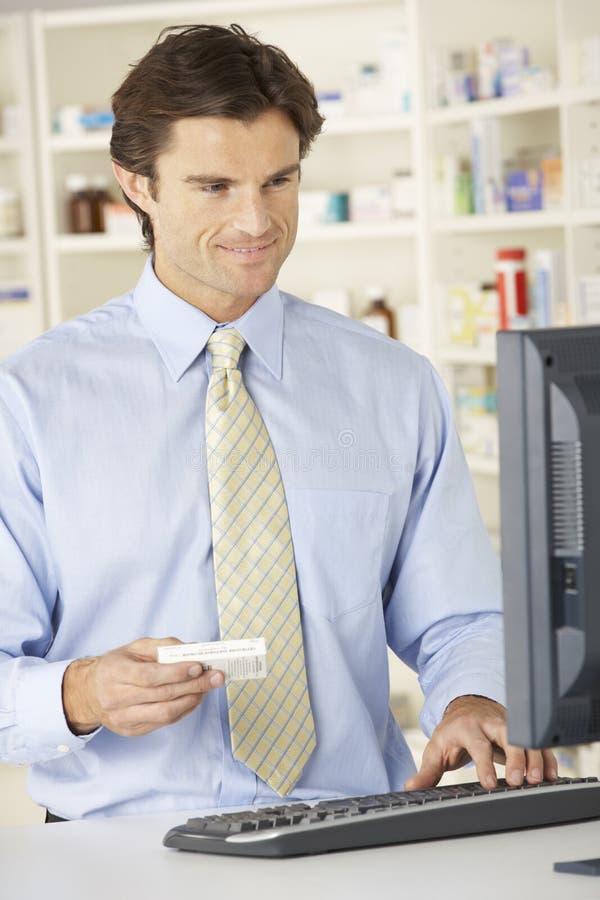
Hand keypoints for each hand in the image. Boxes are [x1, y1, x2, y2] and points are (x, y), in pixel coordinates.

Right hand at [62, 637, 224, 736]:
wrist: (90, 693)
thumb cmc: (117, 666)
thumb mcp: (135, 648)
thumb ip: (164, 646)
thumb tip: (194, 649)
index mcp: (115, 673)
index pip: (150, 676)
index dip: (176, 672)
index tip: (198, 665)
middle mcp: (117, 699)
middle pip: (162, 695)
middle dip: (194, 686)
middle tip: (215, 677)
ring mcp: (124, 718)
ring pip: (165, 713)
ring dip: (192, 700)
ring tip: (207, 688)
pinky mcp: (132, 731)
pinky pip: (163, 723)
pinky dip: (183, 711)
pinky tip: (193, 699)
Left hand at [404, 695, 558, 790]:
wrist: (466, 707)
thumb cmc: (452, 731)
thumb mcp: (437, 748)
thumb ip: (427, 771)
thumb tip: (410, 786)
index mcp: (467, 727)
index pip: (477, 744)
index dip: (484, 764)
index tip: (491, 783)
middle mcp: (490, 723)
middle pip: (507, 735)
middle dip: (515, 757)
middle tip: (520, 781)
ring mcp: (508, 724)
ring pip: (525, 736)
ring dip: (534, 757)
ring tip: (538, 780)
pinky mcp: (520, 730)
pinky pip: (536, 741)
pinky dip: (546, 756)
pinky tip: (551, 774)